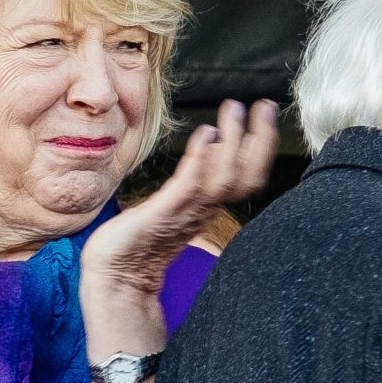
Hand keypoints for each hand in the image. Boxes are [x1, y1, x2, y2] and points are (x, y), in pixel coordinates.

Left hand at [81, 99, 277, 335]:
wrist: (115, 277)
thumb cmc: (138, 241)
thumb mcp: (174, 204)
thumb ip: (195, 179)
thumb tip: (212, 145)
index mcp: (207, 207)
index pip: (247, 174)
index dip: (261, 145)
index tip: (266, 113)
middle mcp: (203, 209)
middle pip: (247, 176)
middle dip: (261, 140)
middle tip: (266, 105)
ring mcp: (186, 212)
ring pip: (225, 178)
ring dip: (234, 142)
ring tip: (235, 109)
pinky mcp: (164, 215)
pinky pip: (190, 186)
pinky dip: (201, 160)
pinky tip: (206, 134)